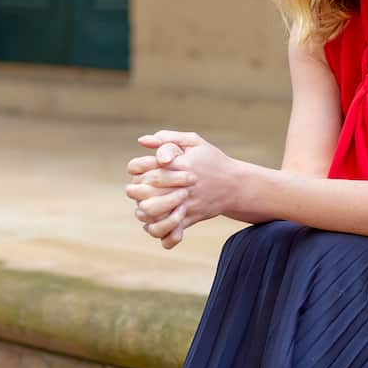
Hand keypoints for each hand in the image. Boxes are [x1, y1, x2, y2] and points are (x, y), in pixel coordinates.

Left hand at [127, 131, 236, 248]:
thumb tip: (142, 141)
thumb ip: (167, 139)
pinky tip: (153, 221)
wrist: (235, 185)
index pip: (149, 166)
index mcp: (182, 164)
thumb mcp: (194, 142)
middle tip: (132, 189)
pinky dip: (157, 227)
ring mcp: (187, 203)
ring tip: (140, 206)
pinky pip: (169, 229)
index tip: (135, 169)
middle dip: (135, 190)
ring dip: (143, 210)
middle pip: (148, 191)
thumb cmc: (212, 160)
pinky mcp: (191, 217)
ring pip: (155, 213)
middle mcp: (183, 185)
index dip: (136, 167)